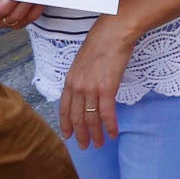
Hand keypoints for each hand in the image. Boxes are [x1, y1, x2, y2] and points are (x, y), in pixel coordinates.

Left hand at [58, 19, 136, 148]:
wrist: (114, 31)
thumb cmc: (102, 41)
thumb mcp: (83, 60)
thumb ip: (82, 76)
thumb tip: (86, 87)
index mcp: (70, 80)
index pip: (64, 108)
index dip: (66, 124)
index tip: (69, 135)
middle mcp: (77, 87)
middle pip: (76, 117)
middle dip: (80, 134)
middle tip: (85, 146)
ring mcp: (91, 88)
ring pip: (90, 118)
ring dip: (95, 134)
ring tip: (99, 144)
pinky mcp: (107, 88)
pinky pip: (106, 113)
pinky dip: (109, 125)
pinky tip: (113, 133)